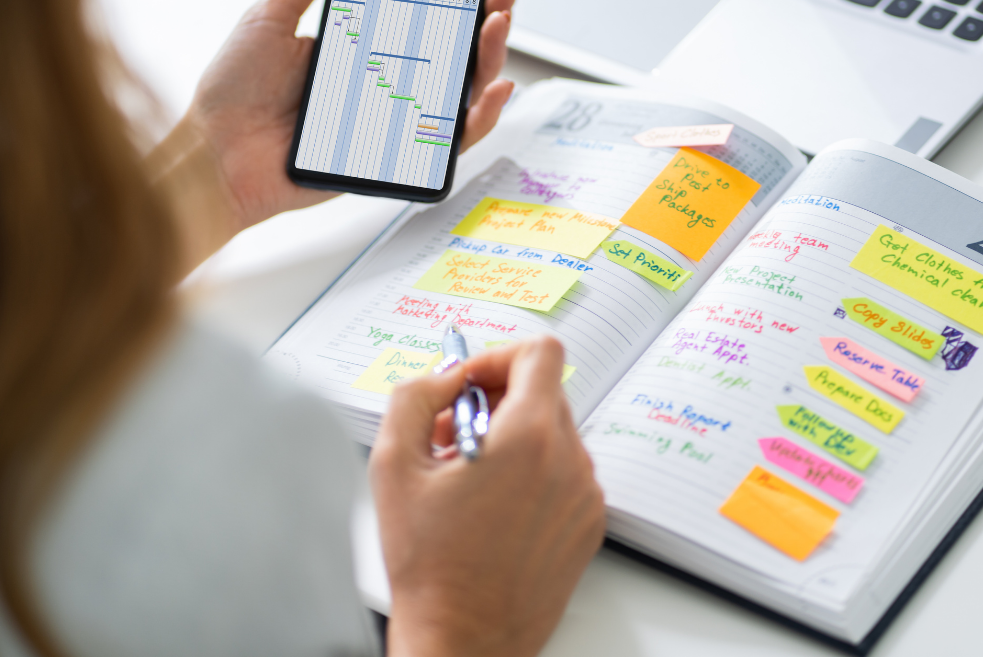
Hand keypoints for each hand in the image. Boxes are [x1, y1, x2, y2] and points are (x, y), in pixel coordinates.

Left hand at [179, 0, 522, 233]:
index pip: (423, 13)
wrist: (216, 156)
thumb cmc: (232, 94)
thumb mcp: (267, 20)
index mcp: (358, 46)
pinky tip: (495, 89)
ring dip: (491, 55)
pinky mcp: (394, 157)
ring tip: (499, 23)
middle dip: (489, 15)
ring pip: (461, 90)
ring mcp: (393, 119)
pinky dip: (481, 118)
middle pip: (454, 48)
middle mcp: (383, 81)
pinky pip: (449, 141)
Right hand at [370, 337, 604, 656]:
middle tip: (453, 434)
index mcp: (529, 438)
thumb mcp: (394, 465)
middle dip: (496, 399)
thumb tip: (445, 376)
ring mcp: (585, 494)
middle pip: (545, 391)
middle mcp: (569, 461)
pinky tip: (492, 504)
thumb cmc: (430, 565)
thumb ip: (415, 397)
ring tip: (469, 476)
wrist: (463, 640)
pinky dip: (532, 471)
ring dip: (512, 436)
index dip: (498, 357)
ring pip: (554, 431)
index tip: (469, 383)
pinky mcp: (588, 524)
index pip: (540, 353)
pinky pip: (565, 471)